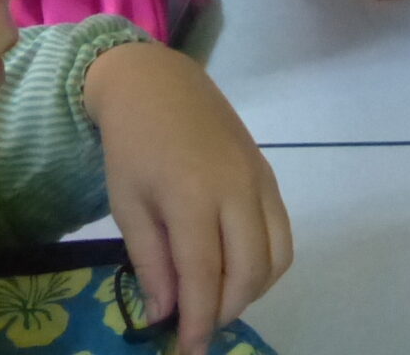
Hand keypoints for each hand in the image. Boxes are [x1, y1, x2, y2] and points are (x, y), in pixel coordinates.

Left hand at [83, 42, 291, 354]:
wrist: (157, 83)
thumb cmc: (132, 145)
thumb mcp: (127, 206)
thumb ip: (150, 262)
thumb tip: (167, 313)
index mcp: (193, 197)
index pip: (205, 277)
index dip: (197, 322)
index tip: (186, 352)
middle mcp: (237, 190)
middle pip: (249, 272)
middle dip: (224, 312)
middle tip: (197, 328)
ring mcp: (259, 180)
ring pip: (276, 257)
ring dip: (251, 291)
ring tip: (217, 301)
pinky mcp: (269, 174)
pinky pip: (282, 232)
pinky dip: (266, 263)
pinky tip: (236, 269)